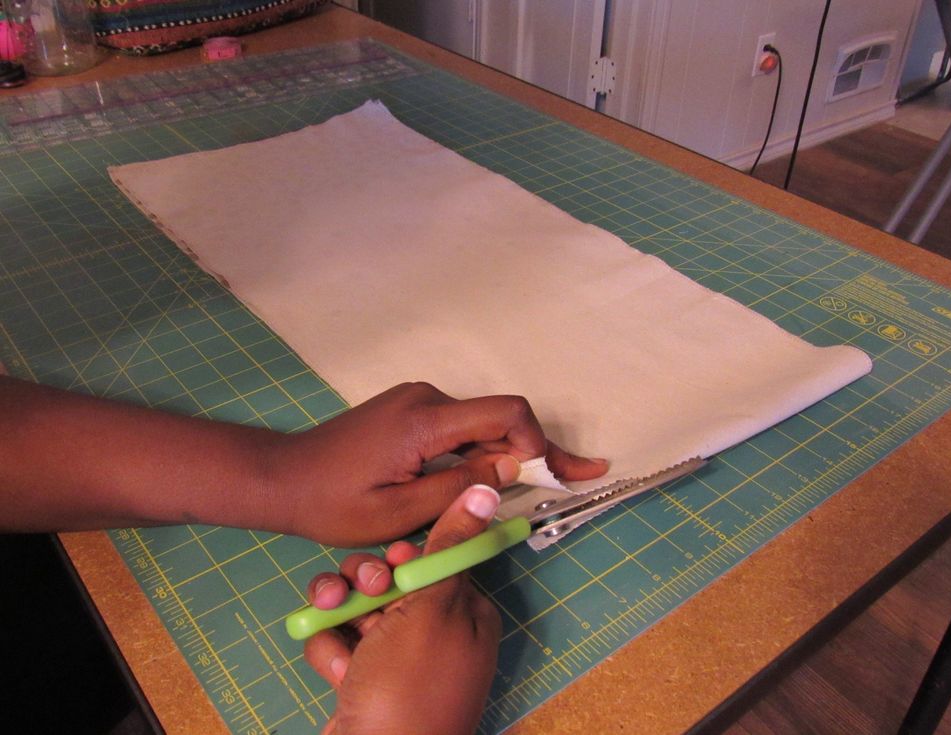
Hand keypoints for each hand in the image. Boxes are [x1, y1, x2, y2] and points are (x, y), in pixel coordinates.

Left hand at [271, 382, 606, 545]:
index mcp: (425, 421)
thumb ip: (459, 487)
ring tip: (548, 482)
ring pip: (481, 425)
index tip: (553, 474)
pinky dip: (483, 452)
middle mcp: (426, 399)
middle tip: (581, 477)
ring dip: (511, 454)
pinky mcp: (410, 412)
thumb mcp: (399, 511)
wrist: (281, 479)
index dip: (538, 441)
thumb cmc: (333, 503)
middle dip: (539, 452)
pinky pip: (459, 429)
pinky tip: (500, 474)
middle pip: (499, 419)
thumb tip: (512, 467)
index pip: (504, 412)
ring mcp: (417, 402)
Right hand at [304, 483, 504, 734]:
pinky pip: (342, 642)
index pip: (433, 558)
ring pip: (358, 607)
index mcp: (464, 611)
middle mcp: (434, 632)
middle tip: (359, 596)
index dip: (405, 556)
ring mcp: (397, 658)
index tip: (390, 560)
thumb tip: (489, 491)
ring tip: (335, 626)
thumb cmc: (410, 684)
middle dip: (364, 584)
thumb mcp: (433, 606)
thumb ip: (450, 546)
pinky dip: (334, 653)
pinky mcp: (364, 678)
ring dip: (341, 616)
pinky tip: (339, 674)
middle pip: (390, 578)